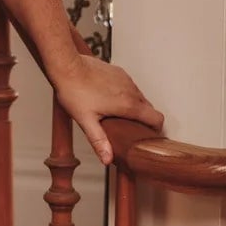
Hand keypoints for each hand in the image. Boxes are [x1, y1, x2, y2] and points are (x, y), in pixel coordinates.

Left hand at [50, 53, 164, 166]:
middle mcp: (131, 91)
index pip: (157, 118)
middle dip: (145, 120)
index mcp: (128, 105)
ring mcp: (126, 79)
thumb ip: (99, 141)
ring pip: (140, 97)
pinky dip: (127, 95)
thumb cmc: (74, 91)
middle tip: (132, 130)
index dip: (157, 129)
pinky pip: (130, 86)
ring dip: (136, 107)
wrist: (68, 66)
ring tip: (120, 117)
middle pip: (150, 109)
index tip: (150, 136)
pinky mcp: (119, 72)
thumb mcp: (86, 121)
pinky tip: (111, 100)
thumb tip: (107, 159)